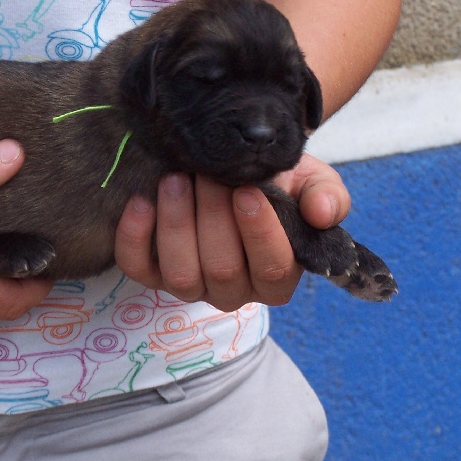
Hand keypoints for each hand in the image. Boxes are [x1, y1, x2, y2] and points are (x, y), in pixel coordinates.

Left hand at [114, 153, 350, 310]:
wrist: (239, 169)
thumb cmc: (280, 182)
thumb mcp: (311, 182)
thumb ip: (327, 196)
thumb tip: (323, 213)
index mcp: (278, 277)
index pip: (273, 269)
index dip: (259, 232)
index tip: (247, 191)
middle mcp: (233, 292)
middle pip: (222, 269)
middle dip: (212, 216)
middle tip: (207, 172)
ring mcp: (192, 286)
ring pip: (181, 275)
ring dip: (176, 224)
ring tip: (176, 180)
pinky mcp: (153, 274)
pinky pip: (138, 267)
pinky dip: (133, 236)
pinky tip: (141, 200)